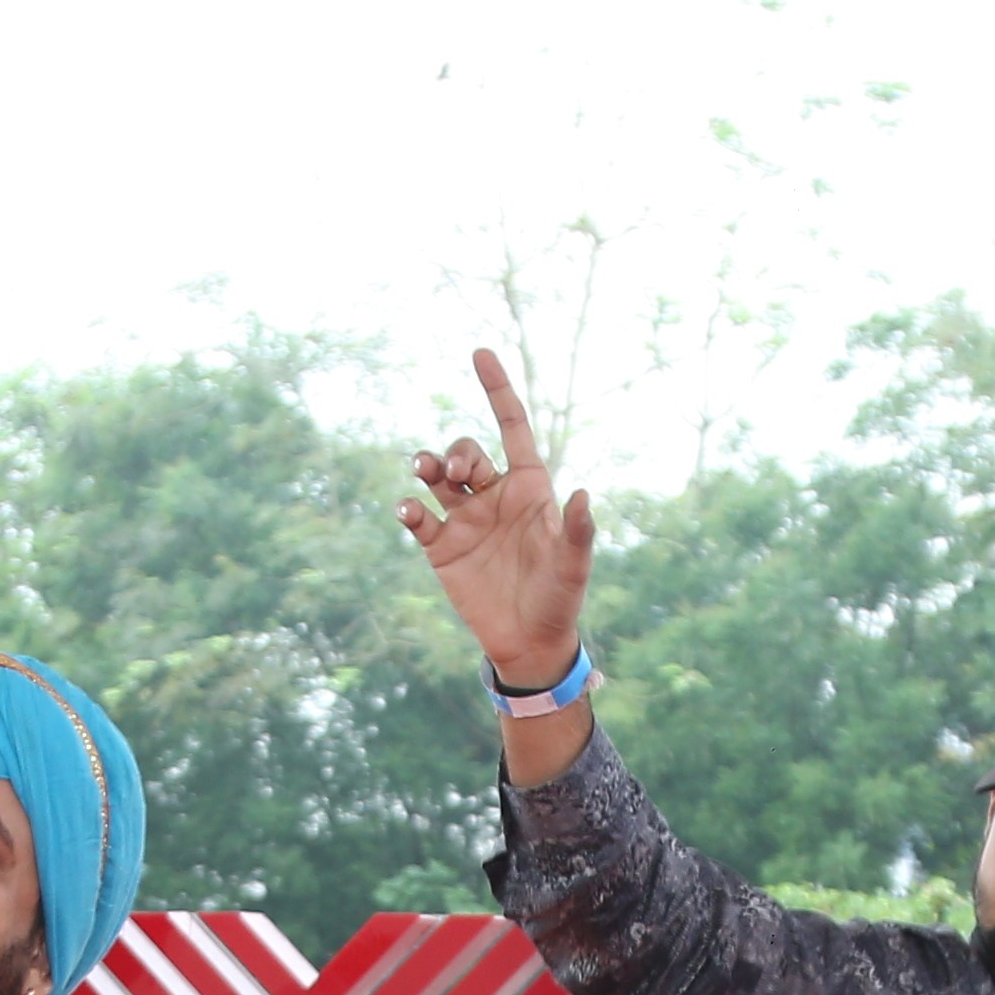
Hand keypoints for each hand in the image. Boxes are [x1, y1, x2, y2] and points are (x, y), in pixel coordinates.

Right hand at [397, 349, 596, 689]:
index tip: (481, 353)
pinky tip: (410, 511)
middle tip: (455, 468)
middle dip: (457, 449)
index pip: (512, 427)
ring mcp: (465, 518)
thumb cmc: (559, 599)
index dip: (497, 389)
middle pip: (467, 450)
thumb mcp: (574, 567)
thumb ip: (578, 533)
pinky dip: (409, 509)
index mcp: (529, 487)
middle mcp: (494, 495)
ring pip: (436, 475)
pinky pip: (418, 517)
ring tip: (425, 470)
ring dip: (427, 464)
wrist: (529, 641)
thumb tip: (585, 495)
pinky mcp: (440, 546)